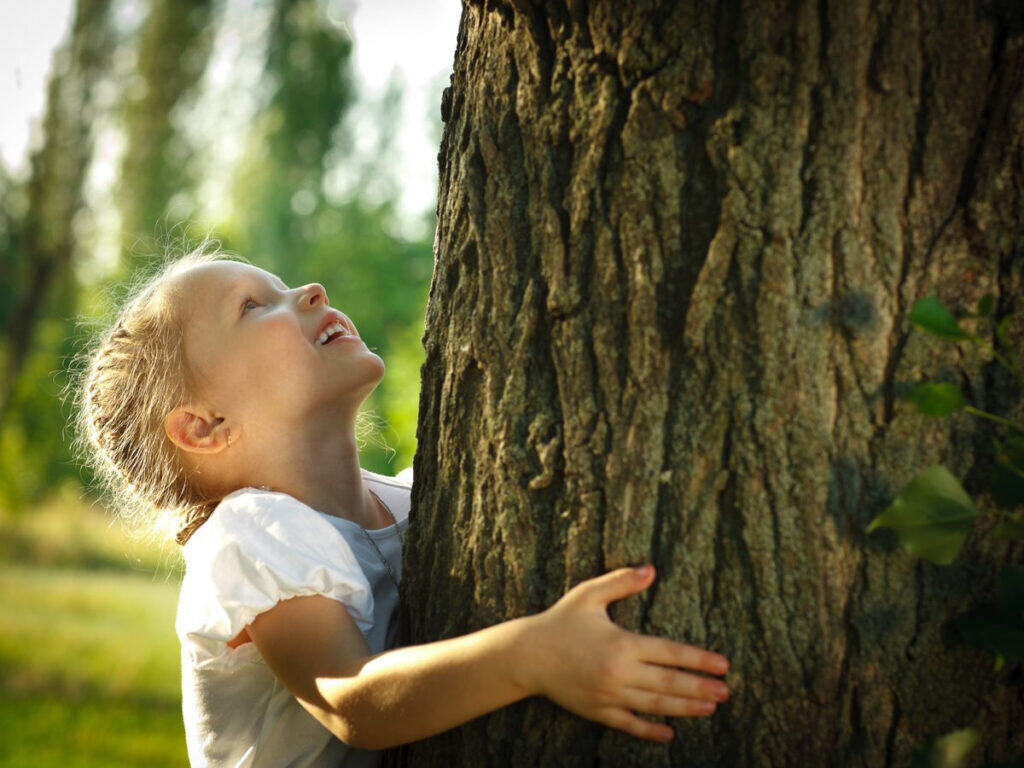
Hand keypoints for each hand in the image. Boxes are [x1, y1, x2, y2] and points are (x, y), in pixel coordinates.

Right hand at [520, 565, 729, 741]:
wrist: (526, 655)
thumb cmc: (559, 621)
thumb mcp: (589, 594)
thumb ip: (621, 581)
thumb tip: (651, 569)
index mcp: (622, 643)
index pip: (670, 652)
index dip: (699, 659)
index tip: (723, 665)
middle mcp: (619, 673)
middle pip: (670, 683)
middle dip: (701, 688)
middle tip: (726, 692)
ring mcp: (609, 696)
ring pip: (656, 706)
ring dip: (686, 708)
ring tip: (710, 708)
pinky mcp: (598, 711)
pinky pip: (630, 725)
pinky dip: (651, 731)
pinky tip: (670, 733)